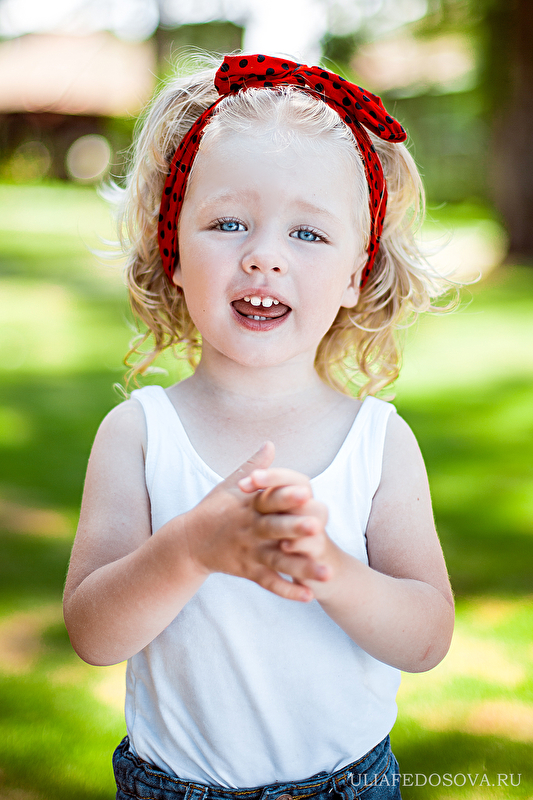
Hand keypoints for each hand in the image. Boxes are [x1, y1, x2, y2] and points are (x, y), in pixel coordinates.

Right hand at [184, 443, 328, 601]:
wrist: (188, 542)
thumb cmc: (213, 509)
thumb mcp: (229, 484)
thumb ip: (253, 466)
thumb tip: (270, 443)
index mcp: (248, 505)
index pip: (269, 498)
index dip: (286, 496)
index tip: (306, 493)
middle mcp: (250, 528)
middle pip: (274, 529)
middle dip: (295, 528)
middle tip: (318, 528)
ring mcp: (249, 551)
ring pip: (278, 560)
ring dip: (302, 567)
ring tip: (327, 574)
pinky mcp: (247, 570)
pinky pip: (269, 582)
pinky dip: (287, 589)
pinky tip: (308, 595)